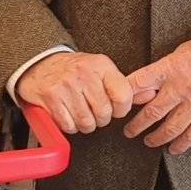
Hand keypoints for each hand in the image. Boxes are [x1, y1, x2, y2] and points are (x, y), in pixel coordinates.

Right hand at [15, 51, 145, 134]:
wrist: (40, 63)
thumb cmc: (73, 69)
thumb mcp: (100, 69)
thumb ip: (123, 85)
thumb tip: (150, 96)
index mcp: (101, 65)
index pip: (123, 96)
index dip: (121, 110)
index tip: (115, 109)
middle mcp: (84, 74)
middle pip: (104, 113)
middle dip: (101, 119)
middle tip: (93, 111)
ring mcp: (66, 86)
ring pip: (87, 122)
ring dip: (85, 124)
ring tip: (81, 113)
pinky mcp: (51, 98)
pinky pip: (69, 125)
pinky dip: (70, 126)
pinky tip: (68, 114)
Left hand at [123, 30, 190, 155]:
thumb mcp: (177, 54)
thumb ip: (159, 72)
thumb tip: (140, 89)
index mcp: (169, 68)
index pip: (138, 84)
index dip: (125, 97)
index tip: (117, 107)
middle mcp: (181, 87)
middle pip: (151, 113)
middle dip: (136, 126)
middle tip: (128, 132)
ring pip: (170, 128)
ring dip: (155, 138)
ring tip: (148, 141)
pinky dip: (180, 145)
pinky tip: (172, 148)